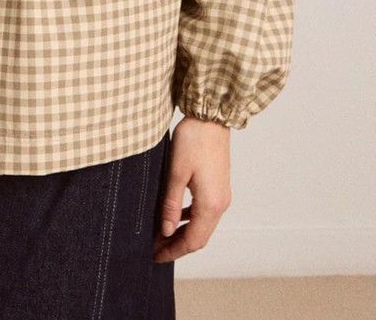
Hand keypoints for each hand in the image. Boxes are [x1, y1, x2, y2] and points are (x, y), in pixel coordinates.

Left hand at [153, 115, 231, 261]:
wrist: (211, 117)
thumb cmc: (194, 140)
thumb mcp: (176, 172)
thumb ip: (170, 204)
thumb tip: (165, 230)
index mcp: (210, 204)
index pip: (193, 241)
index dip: (173, 251)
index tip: (155, 256)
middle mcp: (220, 204)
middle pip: (199, 237)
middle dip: (176, 245)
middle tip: (154, 248)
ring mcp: (221, 195)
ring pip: (202, 225)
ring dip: (182, 232)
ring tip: (160, 234)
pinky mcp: (218, 186)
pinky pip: (204, 211)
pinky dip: (189, 219)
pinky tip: (174, 215)